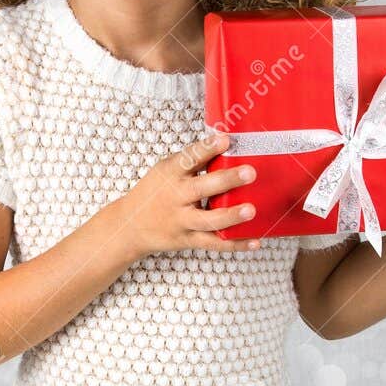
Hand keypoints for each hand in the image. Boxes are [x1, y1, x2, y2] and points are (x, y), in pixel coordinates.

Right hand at [112, 128, 264, 256]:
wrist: (130, 226)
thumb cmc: (154, 192)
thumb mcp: (165, 170)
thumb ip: (192, 160)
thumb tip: (226, 143)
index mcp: (170, 174)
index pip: (188, 159)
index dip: (207, 148)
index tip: (225, 140)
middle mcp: (176, 197)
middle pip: (201, 188)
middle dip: (226, 180)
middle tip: (249, 172)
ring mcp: (182, 221)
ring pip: (208, 220)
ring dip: (231, 216)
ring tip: (250, 210)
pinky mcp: (189, 240)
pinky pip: (214, 244)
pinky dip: (235, 245)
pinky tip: (255, 241)